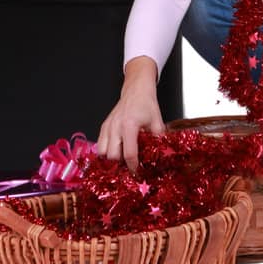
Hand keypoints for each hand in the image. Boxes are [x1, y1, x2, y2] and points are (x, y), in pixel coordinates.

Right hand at [97, 57, 164, 173]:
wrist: (136, 90)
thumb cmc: (146, 104)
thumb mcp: (158, 123)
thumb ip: (159, 141)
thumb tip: (162, 158)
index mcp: (129, 126)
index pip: (129, 154)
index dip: (134, 167)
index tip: (138, 174)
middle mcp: (115, 126)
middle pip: (112, 156)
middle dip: (121, 165)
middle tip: (130, 167)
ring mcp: (108, 126)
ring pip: (102, 152)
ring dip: (111, 159)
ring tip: (122, 160)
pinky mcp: (104, 126)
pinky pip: (99, 144)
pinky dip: (105, 151)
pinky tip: (115, 152)